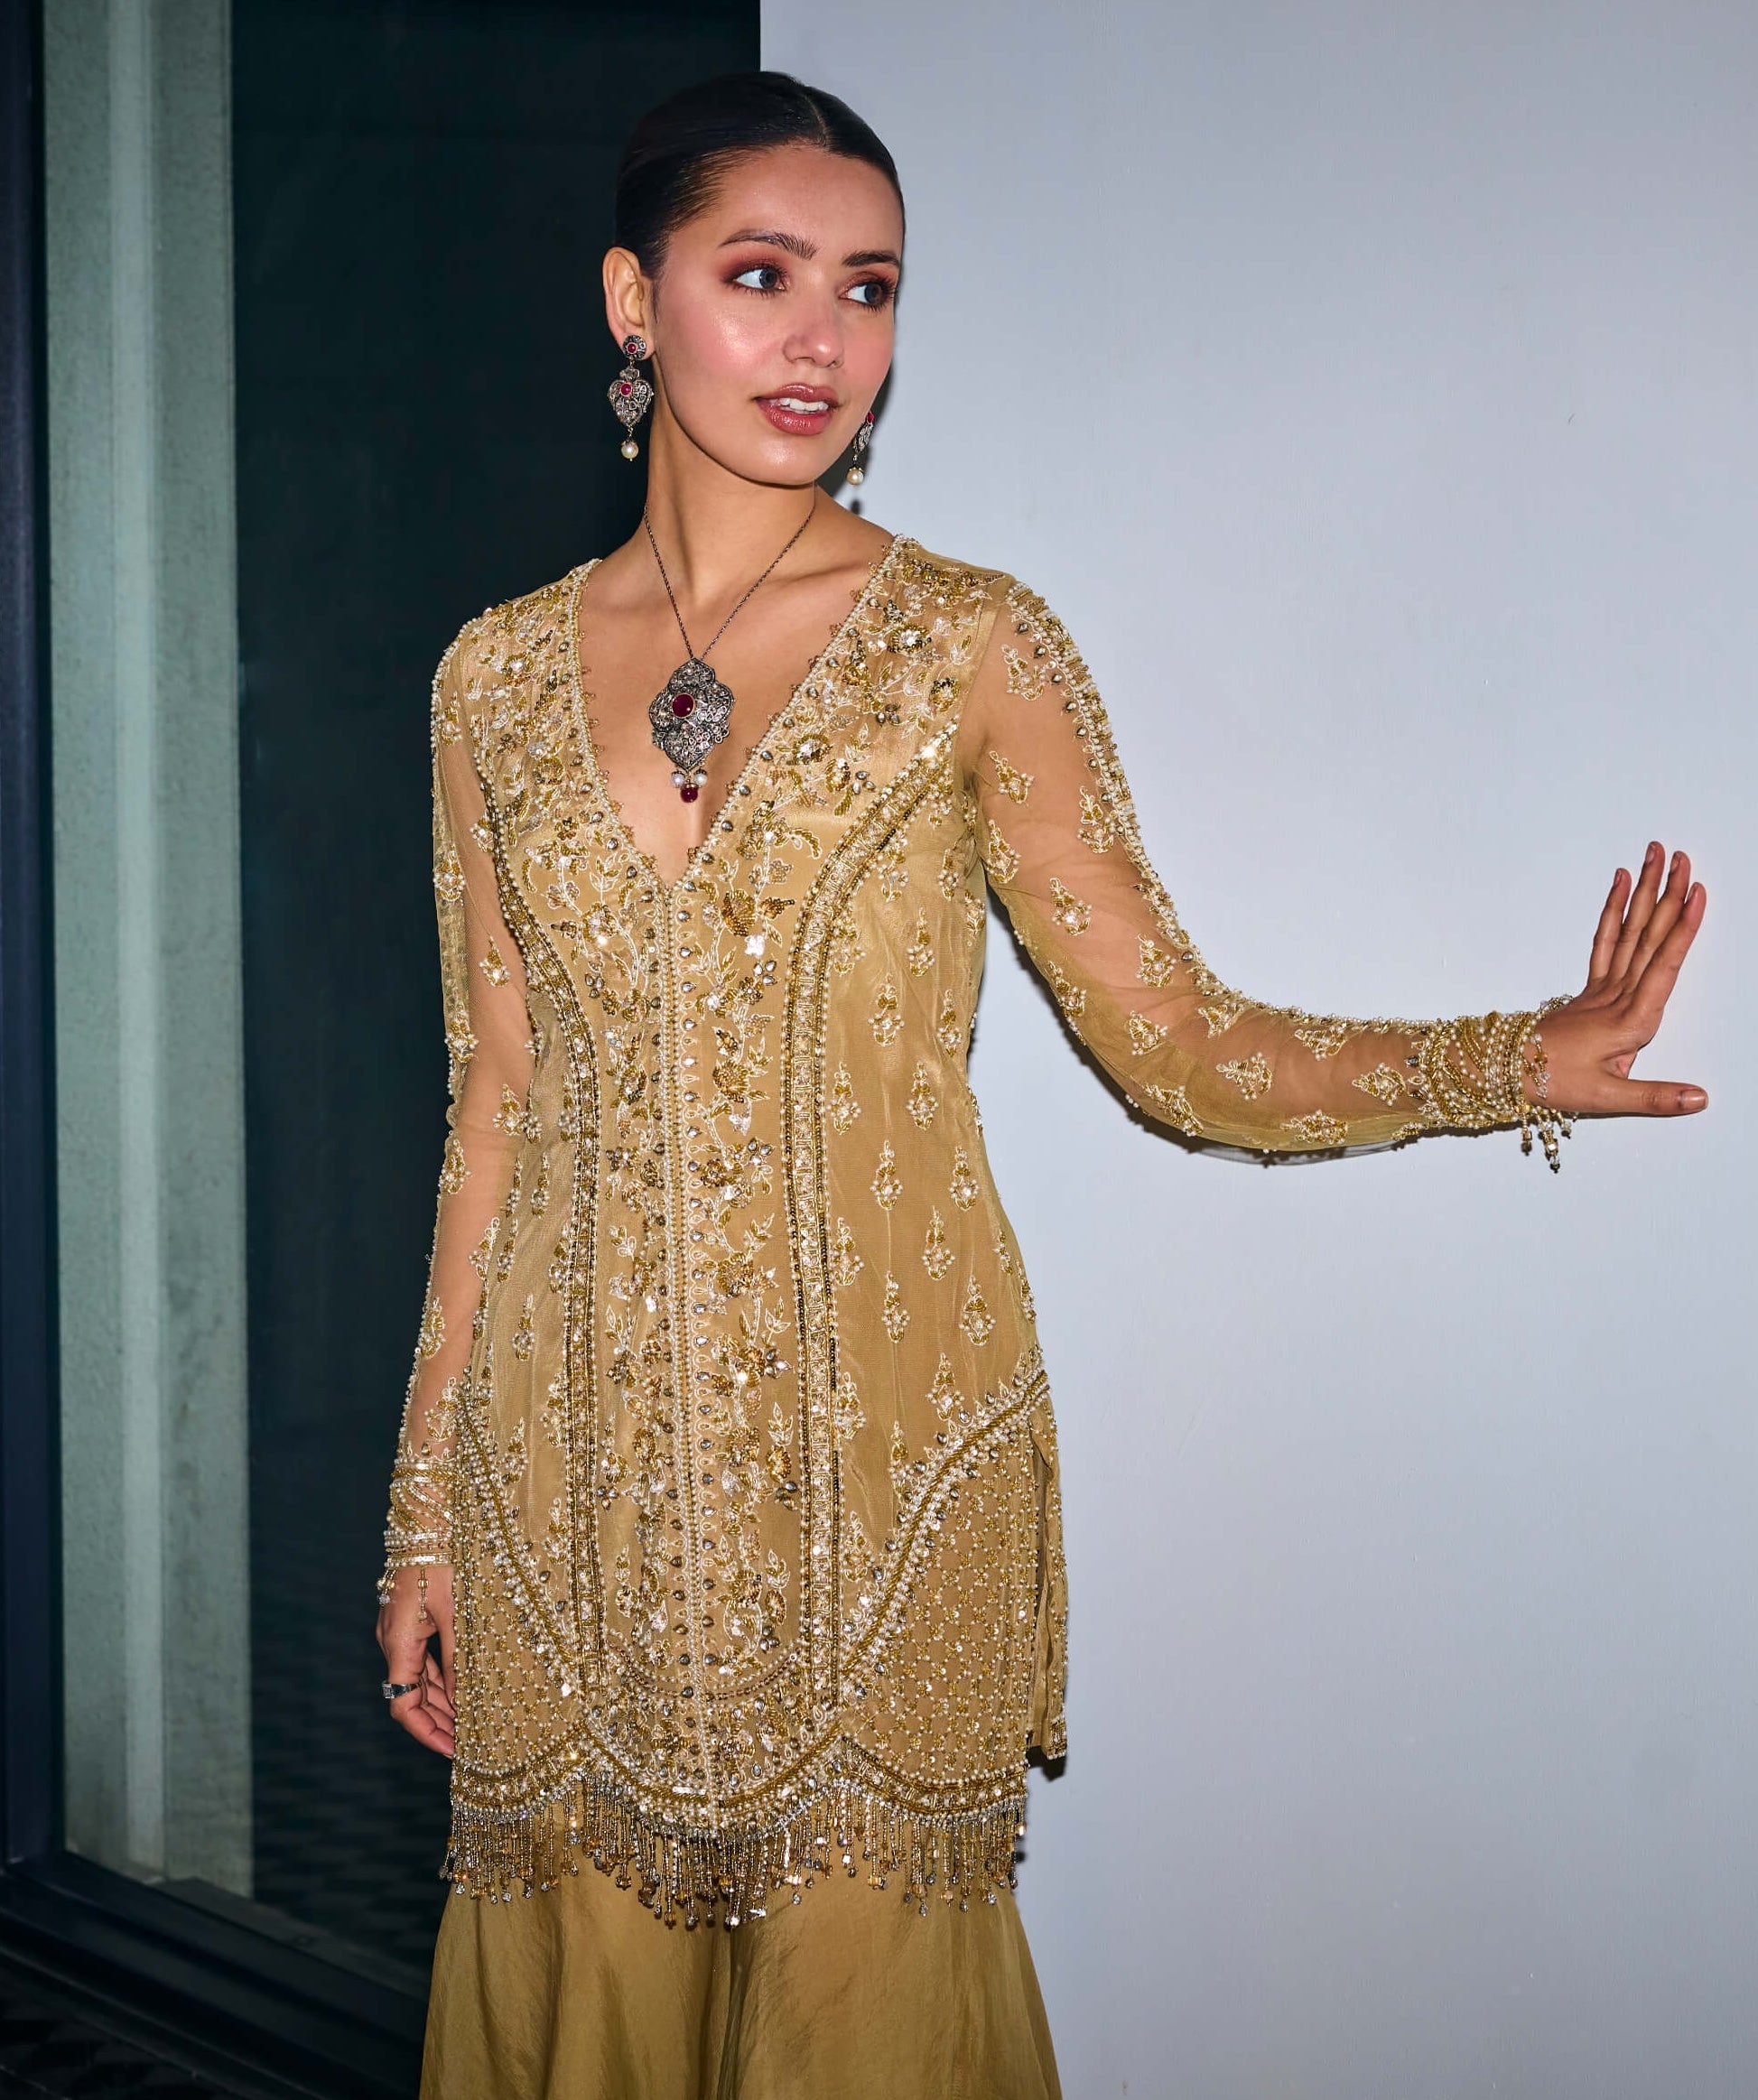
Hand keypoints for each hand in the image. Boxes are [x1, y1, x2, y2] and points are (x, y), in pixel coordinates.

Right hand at [375, 1563, 455, 1756]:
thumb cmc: (442, 1563)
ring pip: (419, 1679)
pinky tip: (464, 1688)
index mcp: (398, 1644)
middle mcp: (393, 1642)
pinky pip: (423, 1660)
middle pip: (411, 1696)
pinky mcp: (410, 1621)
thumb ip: (459, 1659)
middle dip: (439, 1722)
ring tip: (471, 1722)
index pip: (403, 1706)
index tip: (452, 1749)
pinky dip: (442, 1678)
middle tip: (470, 1742)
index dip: (426, 1732)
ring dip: (443, 1702)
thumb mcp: (457, 1614)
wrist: (428, 1525)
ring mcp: (400, 1632)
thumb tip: (467, 1701)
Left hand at [1536, 842, 1706, 1117]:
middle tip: (1683, 858)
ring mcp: (1602, 990)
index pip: (1663, 965)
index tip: (1696, 893)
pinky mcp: (1591, 991)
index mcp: (1629, 1021)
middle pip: (1648, 937)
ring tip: (1657, 857)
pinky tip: (1620, 884)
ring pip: (1630, 933)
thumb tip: (1700, 1099)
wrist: (1504, 1073)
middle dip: (1668, 896)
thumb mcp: (1607, 1098)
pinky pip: (1605, 942)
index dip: (1682, 929)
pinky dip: (1614, 911)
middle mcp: (1618, 998)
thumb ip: (1656, 1097)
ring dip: (1646, 893)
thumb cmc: (1553, 1083)